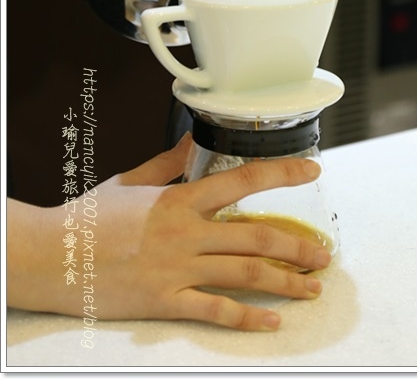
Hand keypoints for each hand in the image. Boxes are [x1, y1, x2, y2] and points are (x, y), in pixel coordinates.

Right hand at [8, 136, 331, 330]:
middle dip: (296, 245)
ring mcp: (177, 270)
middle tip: (323, 252)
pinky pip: (214, 312)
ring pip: (244, 274)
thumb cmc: (89, 218)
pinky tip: (272, 321)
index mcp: (179, 199)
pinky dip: (246, 318)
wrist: (51, 256)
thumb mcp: (131, 181)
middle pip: (255, 237)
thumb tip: (193, 137)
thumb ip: (168, 162)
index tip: (312, 170)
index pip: (242, 180)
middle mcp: (186, 233)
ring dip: (285, 281)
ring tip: (313, 287)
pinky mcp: (164, 302)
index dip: (282, 173)